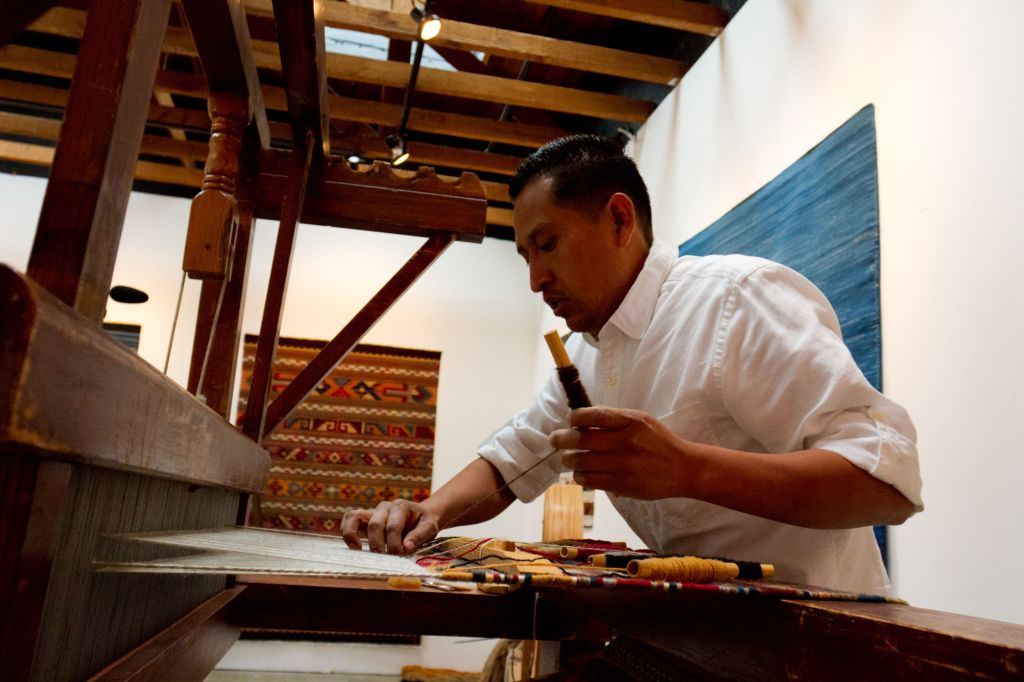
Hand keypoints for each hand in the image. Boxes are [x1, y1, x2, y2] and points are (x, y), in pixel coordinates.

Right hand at [341, 499, 438, 553]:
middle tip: (385, 558)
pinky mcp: (364, 519)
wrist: (420, 517)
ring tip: (359, 551)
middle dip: (378, 544)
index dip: (394, 543)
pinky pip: (349, 519)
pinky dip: (347, 532)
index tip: (399, 555)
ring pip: (355, 517)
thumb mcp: (430, 527)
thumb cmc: (423, 523)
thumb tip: (406, 547)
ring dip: (354, 535)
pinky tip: (354, 548)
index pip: (393, 526)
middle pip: (375, 524)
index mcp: (401, 506)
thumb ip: (419, 535)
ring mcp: (372, 512)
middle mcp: (384, 507)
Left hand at [548, 406, 692, 499]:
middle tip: (554, 439)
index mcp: (630, 422)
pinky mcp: (621, 484)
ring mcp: (622, 465)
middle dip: (560, 438)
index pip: (592, 416)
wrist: (683, 468)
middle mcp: (624, 442)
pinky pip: (589, 480)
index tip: (570, 420)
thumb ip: (614, 419)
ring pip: (579, 462)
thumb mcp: (641, 420)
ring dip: (569, 460)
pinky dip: (580, 476)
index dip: (574, 417)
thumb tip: (581, 420)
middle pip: (579, 440)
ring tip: (569, 458)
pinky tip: (581, 473)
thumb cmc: (658, 441)